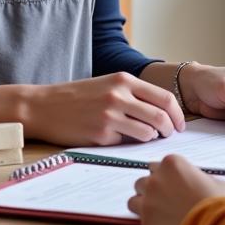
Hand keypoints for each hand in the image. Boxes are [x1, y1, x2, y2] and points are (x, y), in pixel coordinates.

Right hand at [22, 73, 184, 146]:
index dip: (177, 114)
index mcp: (124, 80)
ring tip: (145, 138)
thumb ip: (132, 94)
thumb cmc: (77, 96)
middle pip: (160, 116)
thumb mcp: (107, 84)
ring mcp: (110, 115)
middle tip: (169, 136)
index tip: (180, 124)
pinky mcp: (101, 135)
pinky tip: (119, 139)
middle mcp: (119, 95)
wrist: (44, 106)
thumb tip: (161, 112)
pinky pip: (126, 143)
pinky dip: (128, 144)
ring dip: (151, 139)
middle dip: (170, 130)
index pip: (164, 97)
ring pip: (147, 132)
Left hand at [128, 154, 224, 224]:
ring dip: (144, 204)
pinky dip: (148, 221)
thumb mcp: (213, 181)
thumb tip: (197, 183)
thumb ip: (197, 178)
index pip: (156, 166)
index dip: (164, 178)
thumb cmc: (219, 201)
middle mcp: (156, 178)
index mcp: (172, 163)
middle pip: (143, 181)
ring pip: (135, 199)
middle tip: (165, 201)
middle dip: (151, 190)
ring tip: (159, 215)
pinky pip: (139, 218)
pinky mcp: (146, 220)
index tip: (171, 187)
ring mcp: (149, 199)